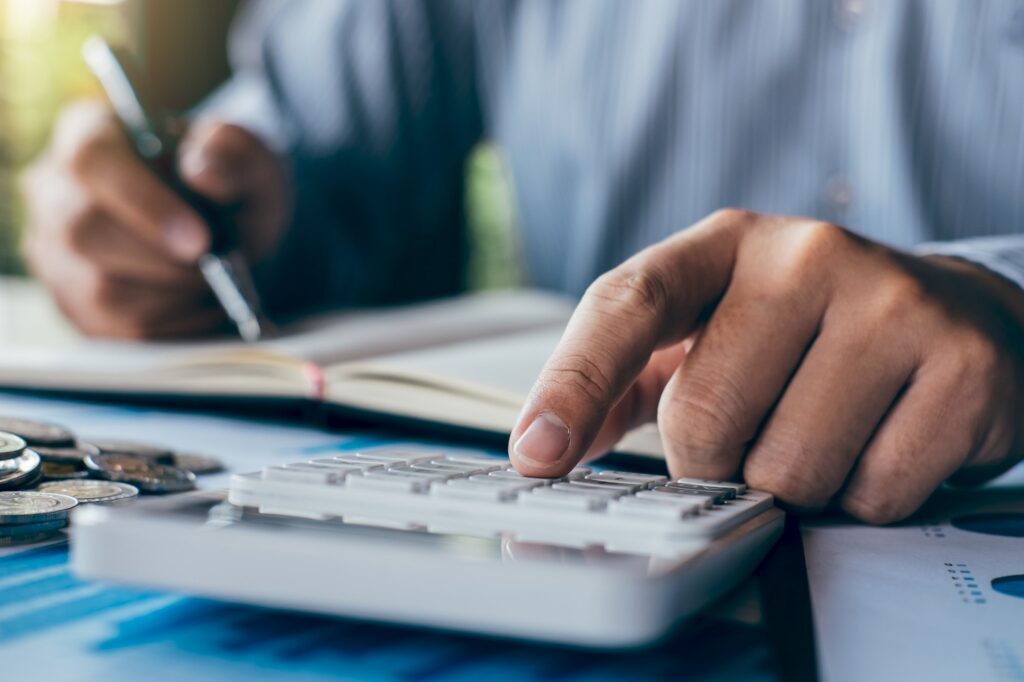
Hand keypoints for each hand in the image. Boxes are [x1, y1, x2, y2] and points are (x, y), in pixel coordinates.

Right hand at [21, 100, 287, 338]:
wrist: (227, 232)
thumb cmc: (229, 187)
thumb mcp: (248, 159)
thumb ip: (233, 155)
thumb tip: (203, 170)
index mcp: (89, 137)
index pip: (91, 163)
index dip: (144, 204)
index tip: (200, 240)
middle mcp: (55, 195)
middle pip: (83, 234)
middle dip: (165, 261)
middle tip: (216, 265)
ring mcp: (56, 255)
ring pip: (101, 292)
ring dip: (174, 295)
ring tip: (212, 279)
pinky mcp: (76, 307)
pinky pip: (119, 332)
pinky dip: (174, 325)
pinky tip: (200, 304)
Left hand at [509, 209, 1023, 522]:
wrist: (949, 315)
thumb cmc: (804, 333)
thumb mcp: (708, 330)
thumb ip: (625, 379)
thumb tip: (545, 443)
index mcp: (723, 244)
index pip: (627, 304)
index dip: (574, 383)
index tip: (537, 453)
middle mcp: (804, 255)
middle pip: (705, 418)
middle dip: (714, 463)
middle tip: (751, 440)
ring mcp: (889, 303)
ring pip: (789, 469)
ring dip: (792, 486)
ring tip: (824, 435)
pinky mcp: (958, 364)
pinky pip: (872, 492)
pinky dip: (863, 498)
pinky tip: (879, 444)